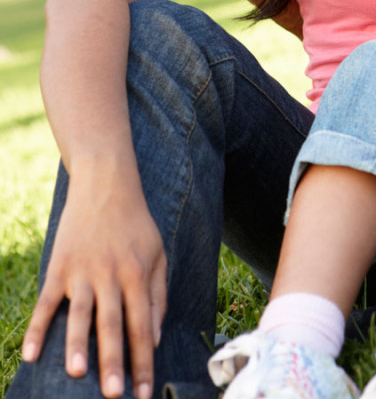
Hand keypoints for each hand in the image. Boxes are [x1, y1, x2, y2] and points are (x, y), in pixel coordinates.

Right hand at [21, 172, 166, 398]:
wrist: (105, 183)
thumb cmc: (135, 223)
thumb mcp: (158, 253)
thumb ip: (158, 295)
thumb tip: (155, 337)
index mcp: (137, 274)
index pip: (143, 326)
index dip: (144, 362)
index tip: (144, 395)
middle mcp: (110, 275)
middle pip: (112, 324)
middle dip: (113, 362)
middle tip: (113, 396)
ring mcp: (82, 271)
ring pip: (79, 314)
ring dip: (76, 345)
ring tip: (77, 374)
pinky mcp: (59, 266)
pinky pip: (47, 302)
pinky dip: (38, 328)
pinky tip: (31, 355)